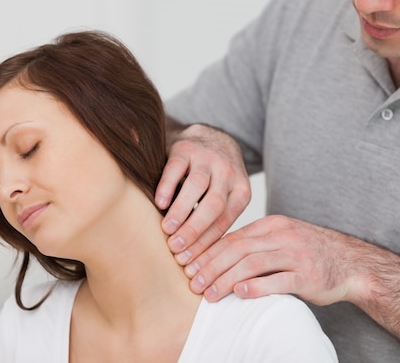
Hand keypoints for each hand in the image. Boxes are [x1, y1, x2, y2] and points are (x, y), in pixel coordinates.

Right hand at [155, 122, 250, 263]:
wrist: (208, 136)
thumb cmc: (215, 178)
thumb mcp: (226, 197)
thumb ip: (216, 221)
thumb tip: (202, 263)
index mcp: (240, 190)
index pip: (224, 221)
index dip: (207, 243)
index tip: (190, 261)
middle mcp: (228, 173)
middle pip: (214, 205)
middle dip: (194, 230)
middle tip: (177, 249)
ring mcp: (207, 158)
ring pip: (196, 186)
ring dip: (181, 210)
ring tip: (167, 229)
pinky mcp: (186, 147)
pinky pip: (176, 168)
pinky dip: (168, 187)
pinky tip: (159, 203)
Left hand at [183, 215, 370, 305]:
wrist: (351, 263)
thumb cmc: (310, 253)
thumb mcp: (282, 239)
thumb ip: (255, 244)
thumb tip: (216, 256)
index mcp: (273, 224)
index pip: (233, 236)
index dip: (208, 250)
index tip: (188, 263)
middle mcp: (283, 235)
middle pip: (238, 248)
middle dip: (211, 265)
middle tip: (192, 281)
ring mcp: (297, 254)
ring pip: (253, 264)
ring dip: (226, 279)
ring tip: (208, 293)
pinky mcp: (308, 276)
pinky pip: (279, 280)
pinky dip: (257, 287)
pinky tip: (240, 293)